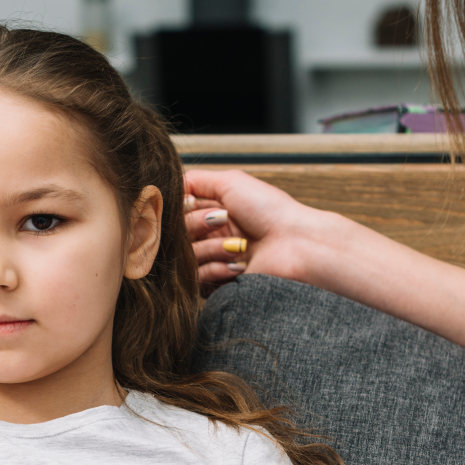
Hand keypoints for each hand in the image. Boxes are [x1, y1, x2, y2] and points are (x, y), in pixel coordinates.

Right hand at [184, 169, 333, 292]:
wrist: (296, 245)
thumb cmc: (270, 211)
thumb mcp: (231, 182)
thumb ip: (195, 180)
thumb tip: (167, 184)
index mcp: (213, 212)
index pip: (175, 213)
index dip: (182, 209)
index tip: (192, 203)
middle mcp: (211, 236)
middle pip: (176, 234)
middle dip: (198, 225)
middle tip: (223, 220)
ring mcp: (214, 261)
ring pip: (185, 257)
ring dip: (211, 248)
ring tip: (239, 246)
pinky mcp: (218, 285)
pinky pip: (197, 279)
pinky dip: (216, 269)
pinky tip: (239, 265)